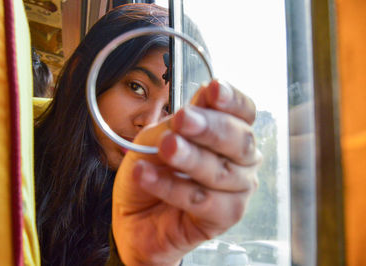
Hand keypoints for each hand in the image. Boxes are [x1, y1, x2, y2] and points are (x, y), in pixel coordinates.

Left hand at [112, 80, 261, 265]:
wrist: (133, 214)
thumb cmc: (151, 171)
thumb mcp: (155, 138)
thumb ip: (179, 121)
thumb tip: (205, 94)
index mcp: (227, 133)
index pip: (243, 111)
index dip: (232, 99)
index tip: (213, 89)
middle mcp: (240, 160)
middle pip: (240, 139)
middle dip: (209, 128)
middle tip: (182, 119)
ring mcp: (237, 189)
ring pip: (220, 171)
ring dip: (189, 157)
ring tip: (164, 148)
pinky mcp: (225, 217)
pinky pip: (203, 201)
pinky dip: (172, 187)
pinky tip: (147, 176)